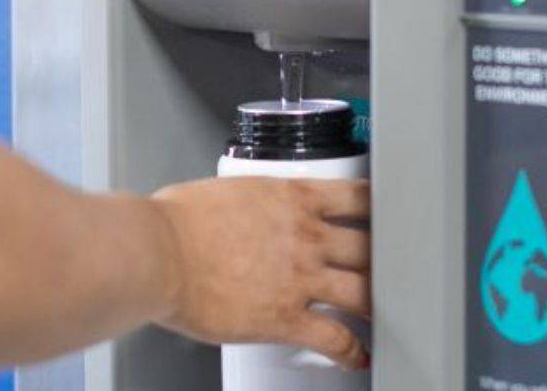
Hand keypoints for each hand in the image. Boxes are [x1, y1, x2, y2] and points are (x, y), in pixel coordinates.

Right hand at [149, 177, 371, 369]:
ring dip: (376, 306)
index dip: (376, 209)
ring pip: (363, 293)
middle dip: (382, 260)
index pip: (356, 197)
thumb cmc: (175, 222)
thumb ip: (249, 203)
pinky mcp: (286, 317)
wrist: (158, 253)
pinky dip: (353, 351)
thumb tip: (241, 213)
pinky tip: (356, 357)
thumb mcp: (225, 191)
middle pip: (369, 247)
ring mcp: (301, 278)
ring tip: (382, 315)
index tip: (381, 216)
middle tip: (388, 270)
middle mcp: (305, 235)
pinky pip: (336, 338)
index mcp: (291, 197)